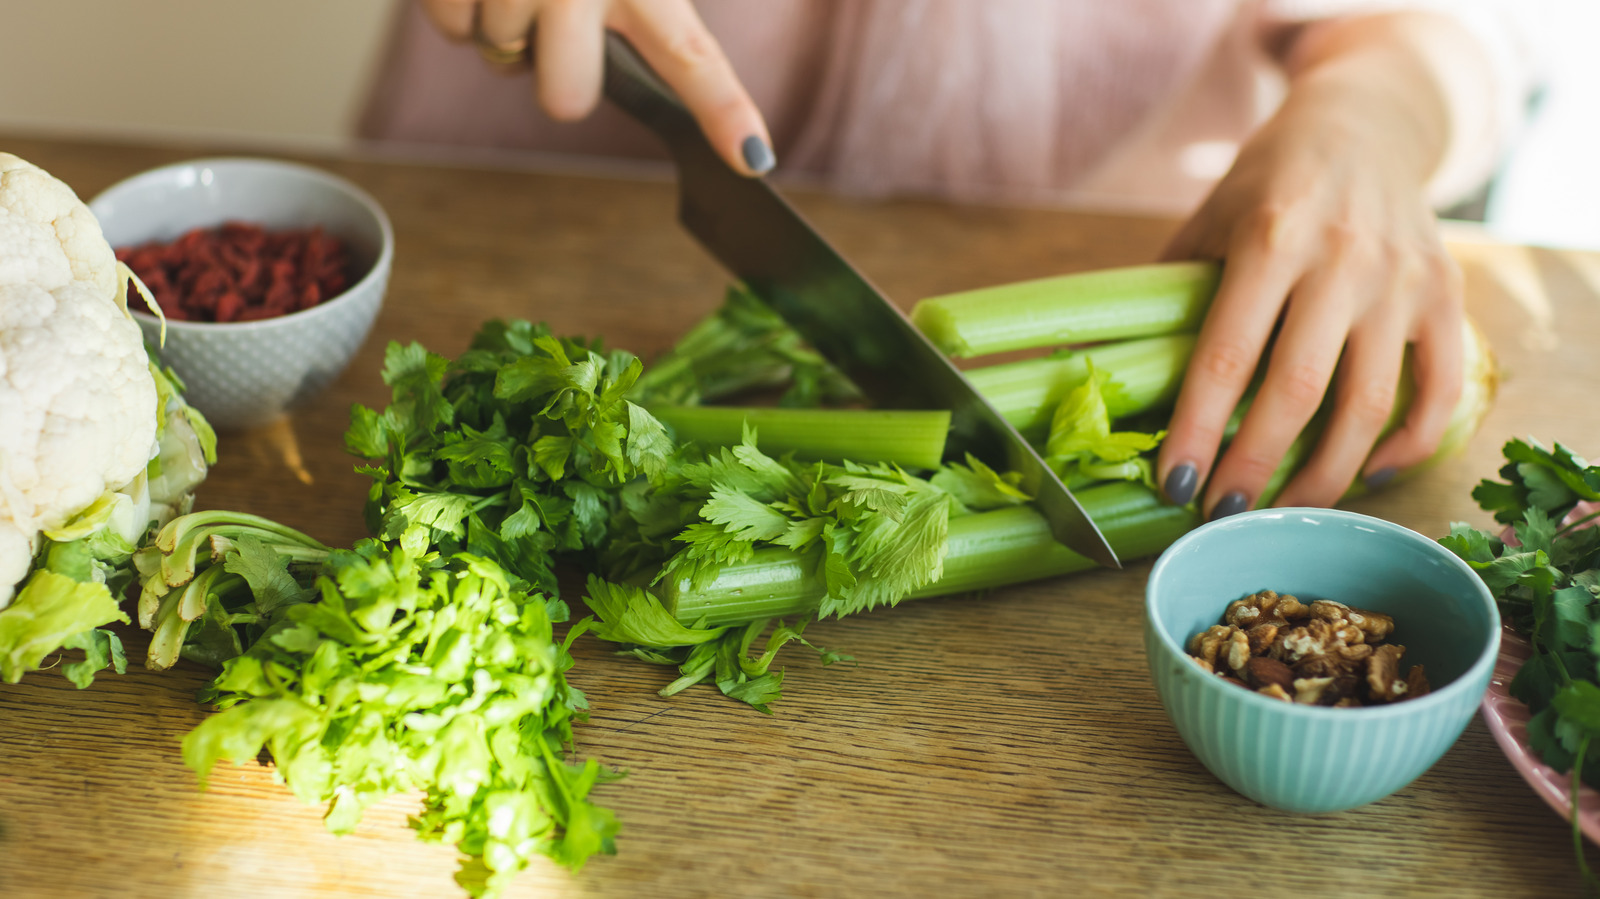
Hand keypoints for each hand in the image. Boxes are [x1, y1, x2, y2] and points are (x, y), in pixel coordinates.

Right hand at [420, 0, 773, 175]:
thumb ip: (654, 14)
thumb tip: (677, 89)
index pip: (692, 55)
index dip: (723, 111)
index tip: (751, 157)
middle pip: (566, 100)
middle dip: (558, 78)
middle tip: (560, 31)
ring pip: (503, 57)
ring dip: (507, 25)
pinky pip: (455, 31)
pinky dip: (463, 6)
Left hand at [1155, 15, 1468, 516]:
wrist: (1368, 121)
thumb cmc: (1270, 180)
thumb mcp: (1209, 217)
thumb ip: (1173, 290)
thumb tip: (1101, 371)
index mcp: (1271, 236)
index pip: (1226, 354)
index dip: (1199, 429)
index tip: (1174, 484)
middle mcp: (1342, 258)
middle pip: (1298, 390)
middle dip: (1254, 465)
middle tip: (1220, 514)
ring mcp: (1401, 280)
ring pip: (1370, 404)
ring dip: (1325, 474)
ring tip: (1284, 511)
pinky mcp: (1447, 296)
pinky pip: (1437, 389)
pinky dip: (1408, 444)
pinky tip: (1369, 474)